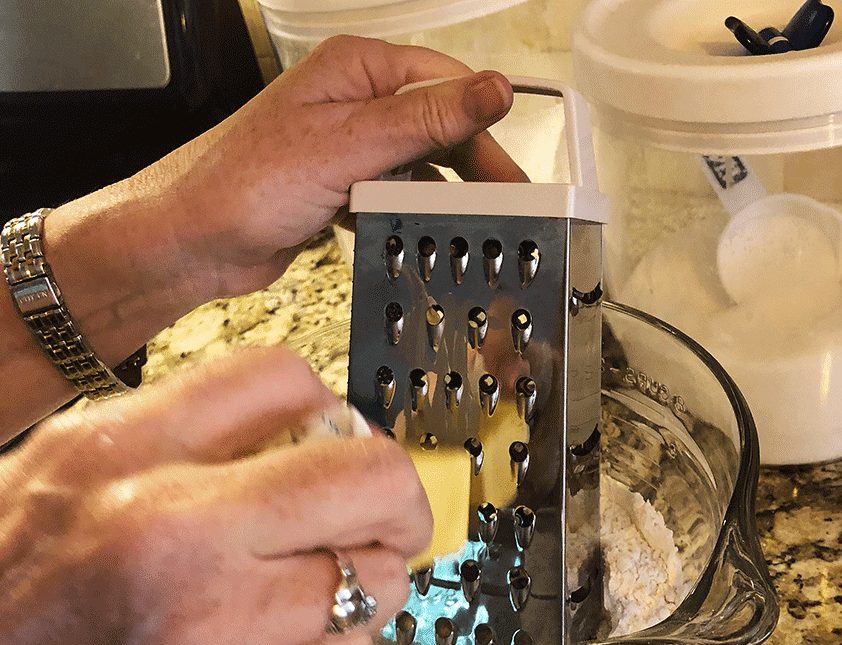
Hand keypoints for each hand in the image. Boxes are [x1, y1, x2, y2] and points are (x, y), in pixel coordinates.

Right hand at [0, 346, 430, 644]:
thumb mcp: (56, 474)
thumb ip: (176, 432)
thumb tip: (298, 423)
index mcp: (118, 453)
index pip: (280, 378)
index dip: (332, 405)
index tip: (339, 438)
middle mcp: (172, 531)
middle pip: (370, 475)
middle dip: (396, 492)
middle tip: (380, 510)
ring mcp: (211, 629)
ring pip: (379, 579)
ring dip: (371, 576)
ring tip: (326, 582)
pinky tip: (297, 642)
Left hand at [2, 36, 523, 439]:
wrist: (192, 241)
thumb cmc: (247, 183)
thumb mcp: (349, 146)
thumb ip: (425, 120)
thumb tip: (491, 91)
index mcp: (356, 71)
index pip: (443, 85)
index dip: (483, 125)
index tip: (513, 169)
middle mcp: (351, 102)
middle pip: (433, 127)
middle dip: (469, 166)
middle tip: (506, 208)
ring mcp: (343, 147)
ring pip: (415, 166)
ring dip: (440, 195)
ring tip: (471, 228)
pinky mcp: (336, 189)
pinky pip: (389, 195)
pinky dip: (408, 213)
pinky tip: (421, 234)